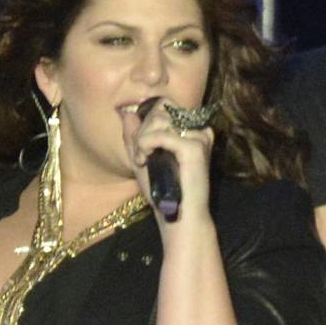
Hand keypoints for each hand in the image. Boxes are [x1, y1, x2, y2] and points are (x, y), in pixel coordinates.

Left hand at [123, 96, 214, 222]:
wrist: (177, 216)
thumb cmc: (162, 192)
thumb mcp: (143, 160)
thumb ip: (134, 136)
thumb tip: (127, 113)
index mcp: (190, 131)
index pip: (163, 108)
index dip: (146, 124)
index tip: (141, 148)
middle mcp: (198, 130)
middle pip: (160, 111)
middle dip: (142, 132)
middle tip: (140, 156)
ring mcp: (198, 137)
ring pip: (159, 120)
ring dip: (142, 139)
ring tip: (142, 160)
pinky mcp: (194, 147)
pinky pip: (160, 134)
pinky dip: (145, 145)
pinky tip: (144, 161)